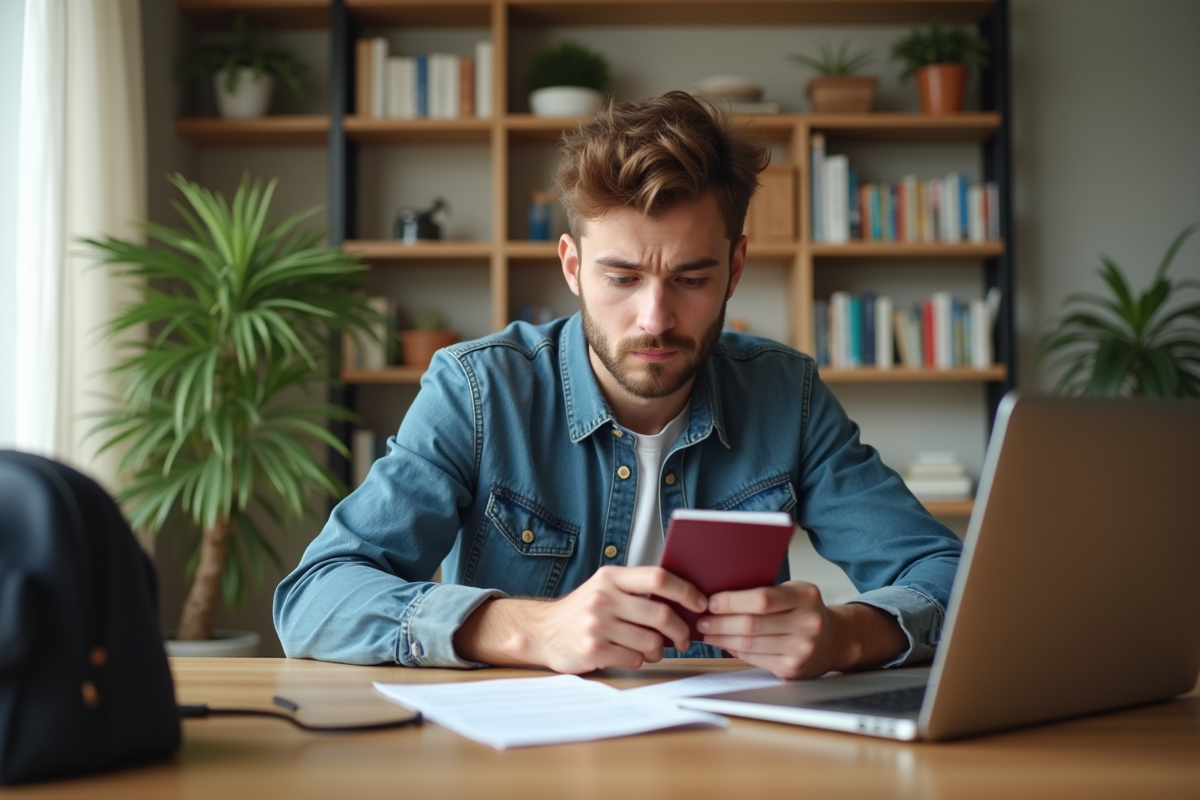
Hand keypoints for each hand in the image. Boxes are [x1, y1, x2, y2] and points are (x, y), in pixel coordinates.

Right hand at [454, 566, 706, 673]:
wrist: (542, 631)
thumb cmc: (583, 610)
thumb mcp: (605, 587)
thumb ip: (637, 589)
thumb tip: (685, 600)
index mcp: (611, 577)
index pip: (658, 577)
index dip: (686, 591)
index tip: (700, 603)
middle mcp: (603, 597)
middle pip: (661, 614)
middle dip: (680, 630)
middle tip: (684, 638)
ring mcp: (597, 625)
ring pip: (651, 642)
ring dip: (659, 650)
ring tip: (653, 649)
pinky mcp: (592, 650)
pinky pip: (634, 659)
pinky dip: (639, 660)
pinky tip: (629, 654)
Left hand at [696, 581, 906, 678]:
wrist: (835, 640)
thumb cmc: (805, 611)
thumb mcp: (793, 592)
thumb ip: (764, 593)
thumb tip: (719, 598)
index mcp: (805, 596)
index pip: (761, 599)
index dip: (731, 602)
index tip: (710, 602)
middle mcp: (807, 623)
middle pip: (752, 624)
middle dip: (720, 623)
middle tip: (702, 621)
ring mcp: (801, 649)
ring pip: (750, 644)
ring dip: (722, 638)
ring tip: (707, 633)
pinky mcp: (793, 669)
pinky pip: (755, 658)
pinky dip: (735, 651)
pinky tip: (725, 644)